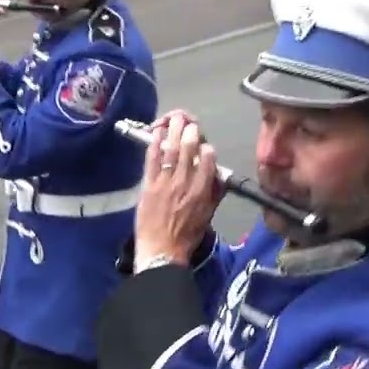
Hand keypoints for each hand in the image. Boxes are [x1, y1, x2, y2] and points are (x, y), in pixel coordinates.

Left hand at [134, 111, 223, 270]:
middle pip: (189, 149)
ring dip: (173, 130)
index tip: (206, 146)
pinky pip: (152, 158)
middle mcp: (185, 183)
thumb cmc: (186, 237)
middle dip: (190, 132)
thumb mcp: (208, 216)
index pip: (207, 161)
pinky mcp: (149, 184)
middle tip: (190, 123)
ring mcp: (165, 182)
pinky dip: (154, 142)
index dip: (207, 149)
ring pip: (171, 149)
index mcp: (202, 191)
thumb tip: (219, 177)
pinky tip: (156, 131)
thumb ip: (215, 194)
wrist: (161, 251)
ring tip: (175, 117)